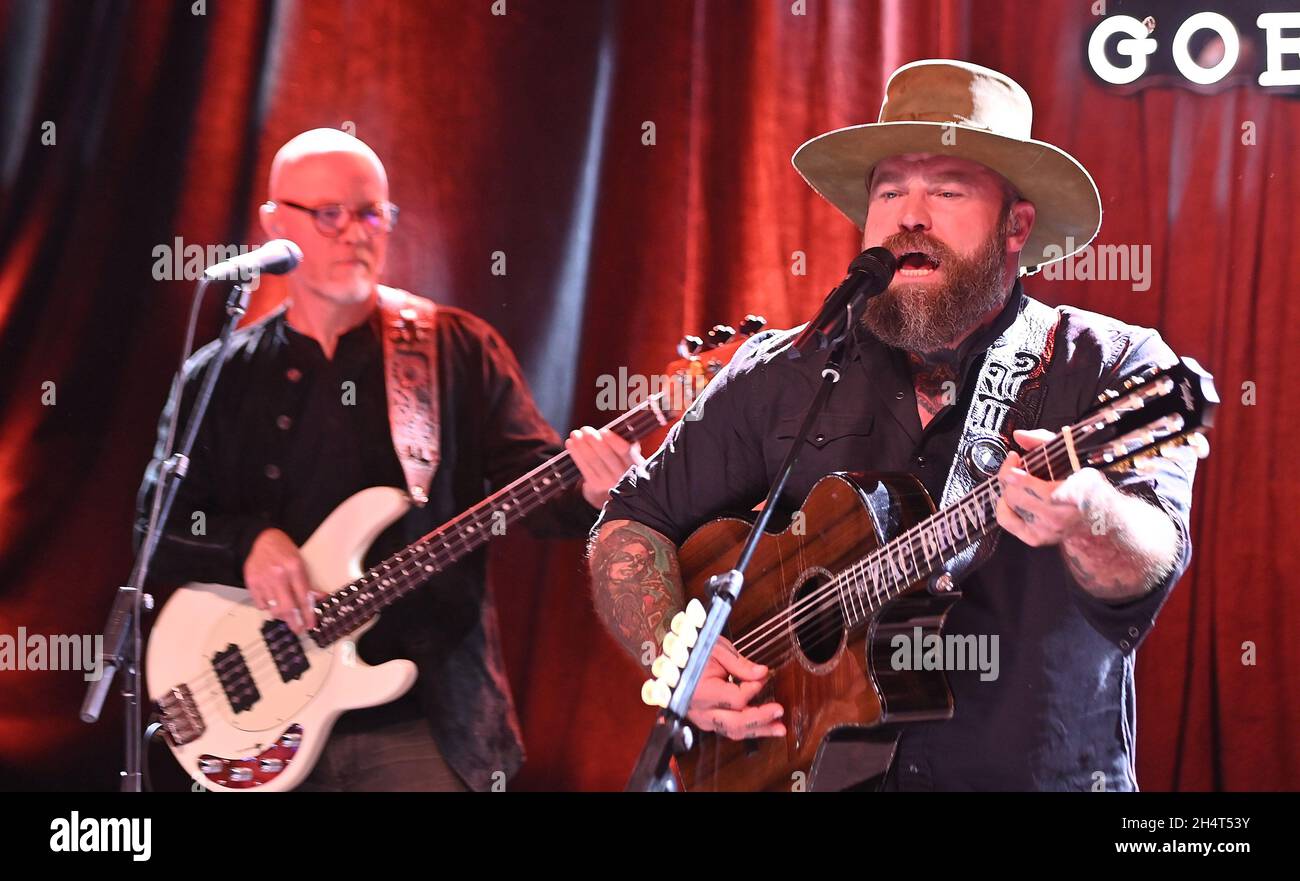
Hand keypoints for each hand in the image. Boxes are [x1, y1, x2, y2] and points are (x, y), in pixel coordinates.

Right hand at [244, 528, 320, 634]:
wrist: (260, 539)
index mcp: (294, 568)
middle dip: (294, 622)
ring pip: (273, 609)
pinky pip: (261, 604)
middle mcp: (278, 575)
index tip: (310, 624)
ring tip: (285, 611)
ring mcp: (263, 580)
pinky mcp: (251, 583)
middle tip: (298, 629)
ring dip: (281, 614)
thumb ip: (307, 583)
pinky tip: (271, 599)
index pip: (303, 597)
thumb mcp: (300, 562)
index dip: (308, 614)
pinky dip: (268, 606)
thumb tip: (318, 599)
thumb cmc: (282, 550)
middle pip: (287, 608)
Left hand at [566, 426, 643, 508]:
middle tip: (585, 429)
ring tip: (575, 434)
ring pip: (593, 462)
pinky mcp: (596, 486)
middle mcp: (623, 474)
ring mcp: (609, 482)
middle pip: (607, 456)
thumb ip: (625, 437)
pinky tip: (570, 444)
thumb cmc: (622, 460)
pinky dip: (576, 455)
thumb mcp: (629, 451)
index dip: (614, 441)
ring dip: (582, 446)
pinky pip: (584, 468)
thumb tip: (619, 418)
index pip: (625, 451)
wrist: (616, 486)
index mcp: (635, 462)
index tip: (604, 431)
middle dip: (594, 441)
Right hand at [685, 636, 784, 739]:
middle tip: (779, 711)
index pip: (735, 698)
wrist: (674, 662)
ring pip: (734, 731)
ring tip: (779, 728)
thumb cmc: (693, 653)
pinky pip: (730, 729)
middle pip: (736, 722)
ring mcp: (703, 720)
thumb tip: (762, 673)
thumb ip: (739, 664)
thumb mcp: (716, 650)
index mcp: (700, 691)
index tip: (764, 676)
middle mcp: (701, 711)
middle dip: (761, 718)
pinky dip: (749, 729)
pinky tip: (766, 727)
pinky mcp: (708, 722)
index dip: (753, 689)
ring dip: (759, 730)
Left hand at [995, 428, 1117, 546]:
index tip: (1014, 458)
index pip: (1028, 485)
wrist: (1101, 520)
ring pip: (1008, 505)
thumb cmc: (1088, 488)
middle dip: (1008, 476)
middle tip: (1013, 467)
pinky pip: (1006, 521)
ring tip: (1015, 482)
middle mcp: (1057, 516)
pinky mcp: (1036, 538)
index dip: (1013, 469)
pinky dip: (1003, 506)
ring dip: (1008, 489)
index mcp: (1071, 494)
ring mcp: (1046, 530)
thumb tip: (1019, 436)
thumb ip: (1045, 442)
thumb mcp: (1074, 459)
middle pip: (1014, 494)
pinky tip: (1011, 498)